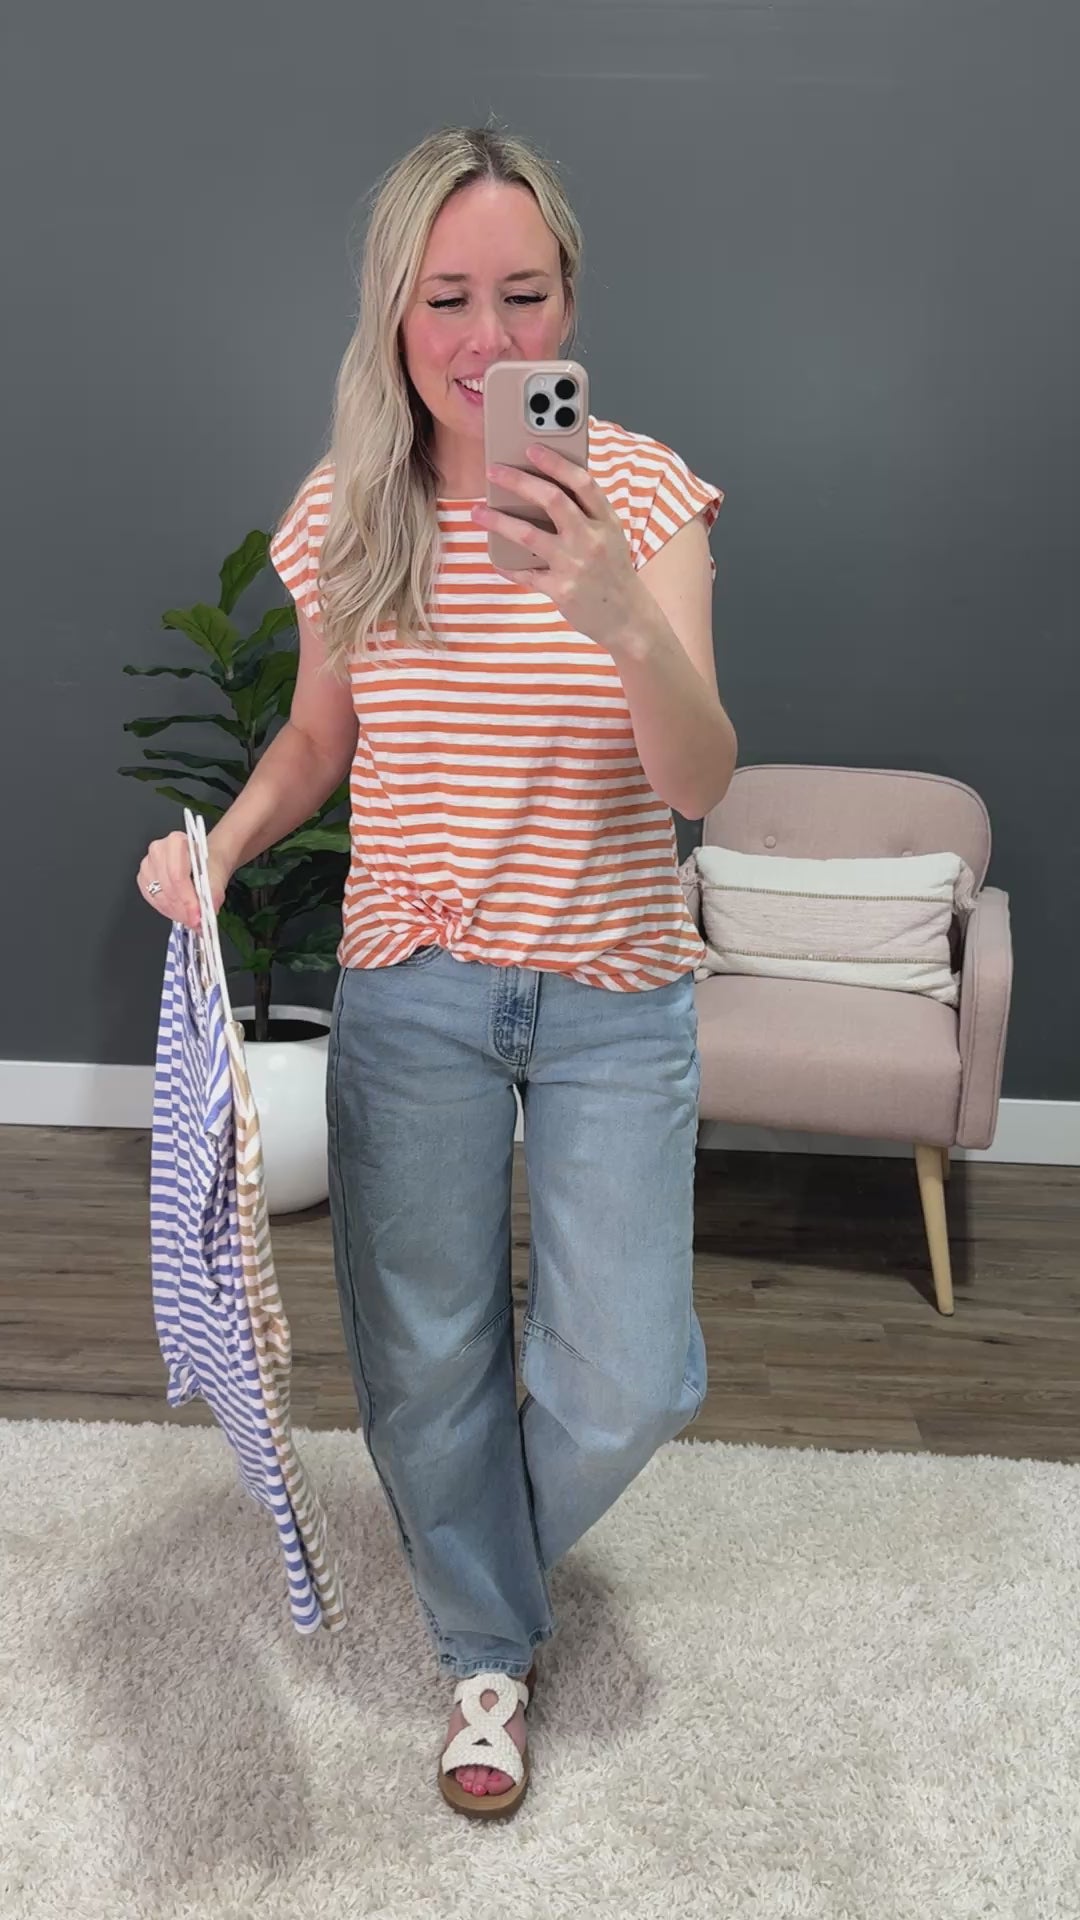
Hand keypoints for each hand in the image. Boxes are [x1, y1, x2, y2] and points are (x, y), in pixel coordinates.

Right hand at [136, 830, 228, 930]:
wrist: (203, 863)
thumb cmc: (208, 865)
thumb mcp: (217, 876)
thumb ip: (214, 892)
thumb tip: (209, 909)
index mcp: (176, 842)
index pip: (178, 875)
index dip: (187, 899)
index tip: (197, 915)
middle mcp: (158, 850)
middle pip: (167, 887)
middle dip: (183, 909)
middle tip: (197, 922)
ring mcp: (147, 865)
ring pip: (159, 896)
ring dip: (176, 912)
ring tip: (191, 919)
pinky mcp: (143, 879)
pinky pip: (152, 900)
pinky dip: (167, 910)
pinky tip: (180, 913)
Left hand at [473, 444, 643, 652]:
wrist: (628, 618)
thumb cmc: (614, 572)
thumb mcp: (611, 536)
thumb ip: (587, 513)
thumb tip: (545, 487)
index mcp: (606, 520)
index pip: (581, 482)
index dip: (555, 463)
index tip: (531, 449)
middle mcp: (592, 539)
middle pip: (551, 500)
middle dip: (518, 481)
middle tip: (493, 471)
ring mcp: (575, 565)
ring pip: (529, 535)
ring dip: (498, 521)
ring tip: (477, 512)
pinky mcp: (561, 590)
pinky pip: (526, 573)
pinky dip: (507, 565)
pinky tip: (496, 559)